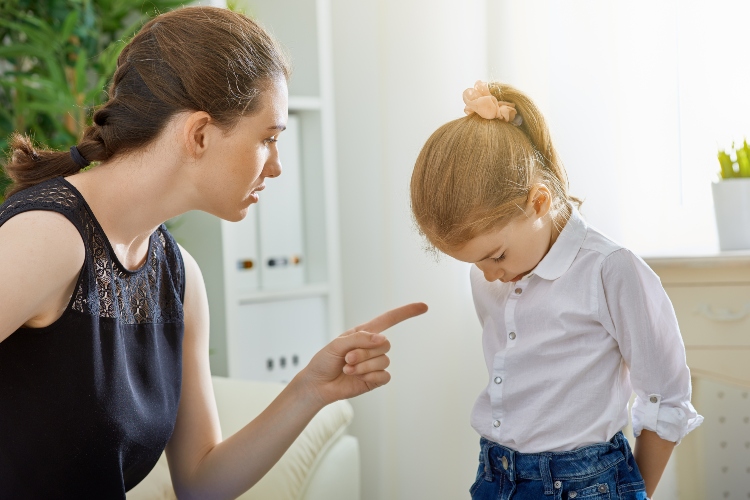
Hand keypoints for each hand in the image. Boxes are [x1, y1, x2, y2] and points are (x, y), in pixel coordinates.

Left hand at [297, 302, 427, 406]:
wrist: (317, 385)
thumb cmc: (324, 361)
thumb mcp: (337, 344)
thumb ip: (360, 338)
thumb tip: (382, 339)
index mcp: (364, 333)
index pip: (389, 320)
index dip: (406, 312)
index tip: (423, 307)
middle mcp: (372, 347)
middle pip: (385, 344)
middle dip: (364, 352)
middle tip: (347, 358)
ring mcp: (374, 364)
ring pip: (384, 360)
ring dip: (364, 366)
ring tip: (348, 368)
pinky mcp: (374, 379)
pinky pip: (384, 376)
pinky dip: (371, 376)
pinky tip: (357, 378)